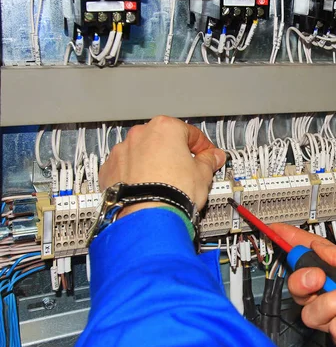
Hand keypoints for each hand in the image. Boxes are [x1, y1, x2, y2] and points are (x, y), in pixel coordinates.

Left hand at [99, 116, 225, 216]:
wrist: (150, 218)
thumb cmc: (174, 193)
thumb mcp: (203, 174)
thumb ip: (209, 161)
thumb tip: (213, 158)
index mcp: (165, 128)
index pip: (190, 133)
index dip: (202, 146)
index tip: (206, 155)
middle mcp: (140, 135)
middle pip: (163, 140)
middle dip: (174, 153)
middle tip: (185, 169)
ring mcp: (122, 151)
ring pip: (141, 152)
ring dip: (152, 162)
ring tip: (164, 182)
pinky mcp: (109, 170)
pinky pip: (125, 167)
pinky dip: (134, 174)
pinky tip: (146, 187)